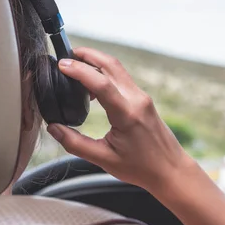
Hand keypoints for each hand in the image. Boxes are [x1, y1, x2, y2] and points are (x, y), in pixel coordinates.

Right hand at [46, 47, 191, 190]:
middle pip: (111, 65)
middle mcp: (137, 100)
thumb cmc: (141, 167)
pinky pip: (123, 80)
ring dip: (97, 63)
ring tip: (75, 70)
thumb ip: (75, 143)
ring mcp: (143, 98)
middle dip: (88, 55)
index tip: (61, 64)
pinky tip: (92, 87)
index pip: (101, 83)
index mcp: (127, 114)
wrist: (170, 169)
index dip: (79, 70)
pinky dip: (106, 75)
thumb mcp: (104, 159)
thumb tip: (53, 128)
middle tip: (67, 55)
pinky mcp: (144, 100)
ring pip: (118, 70)